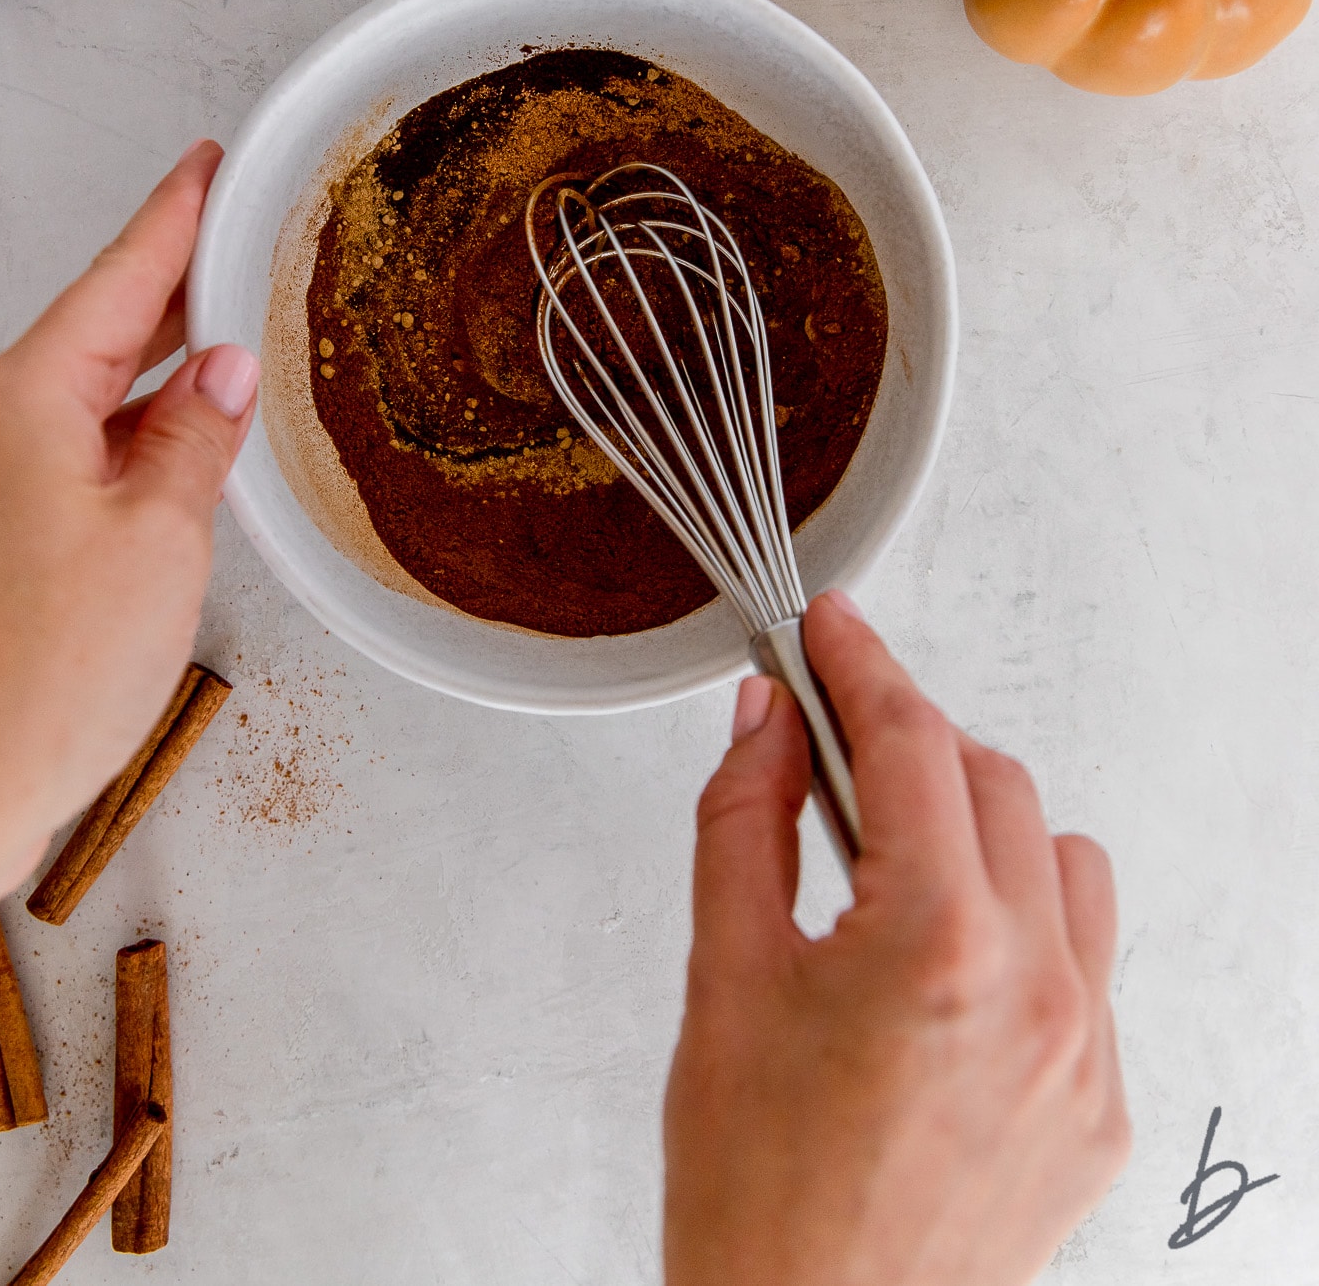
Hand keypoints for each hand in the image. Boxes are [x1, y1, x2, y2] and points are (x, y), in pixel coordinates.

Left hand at [0, 141, 256, 1033]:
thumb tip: (220, 372)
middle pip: (90, 339)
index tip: (206, 167)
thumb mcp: (161, 542)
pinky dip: (106, 455)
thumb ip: (195, 441)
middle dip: (168, 305)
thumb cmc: (37, 680)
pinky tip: (152, 478)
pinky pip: (43, 466)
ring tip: (218, 381)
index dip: (174, 220)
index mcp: (22, 401)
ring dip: (143, 394)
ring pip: (69, 408)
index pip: (118, 280)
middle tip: (236, 263)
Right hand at [664, 591, 1128, 1285]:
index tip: (832, 632)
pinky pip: (1086, 959)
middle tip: (829, 756)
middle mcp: (1037, 993)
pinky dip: (1022, 924)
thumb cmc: (757, 1195)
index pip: (911, 744)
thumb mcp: (723, 980)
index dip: (862, 666)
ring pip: (1060, 859)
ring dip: (982, 829)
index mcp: (935, 948)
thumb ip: (744, 822)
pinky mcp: (1103, 1108)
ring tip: (896, 865)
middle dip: (909, 746)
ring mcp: (1086, 1056)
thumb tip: (769, 722)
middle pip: (994, 781)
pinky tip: (945, 960)